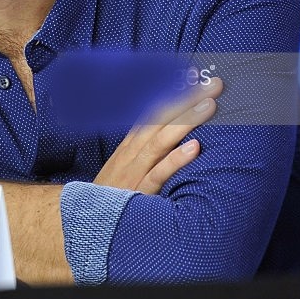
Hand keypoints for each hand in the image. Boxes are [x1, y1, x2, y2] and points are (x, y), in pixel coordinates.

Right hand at [93, 77, 222, 193]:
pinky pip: (159, 174)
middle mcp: (132, 152)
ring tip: (209, 105)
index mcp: (130, 145)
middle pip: (160, 118)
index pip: (153, 111)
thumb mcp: (125, 168)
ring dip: (185, 120)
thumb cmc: (113, 196)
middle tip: (213, 84)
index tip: (192, 75)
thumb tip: (172, 135)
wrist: (87, 222)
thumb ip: (145, 151)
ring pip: (161, 140)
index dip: (172, 92)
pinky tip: (195, 147)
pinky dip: (176, 159)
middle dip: (186, 99)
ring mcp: (135, 171)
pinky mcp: (139, 193)